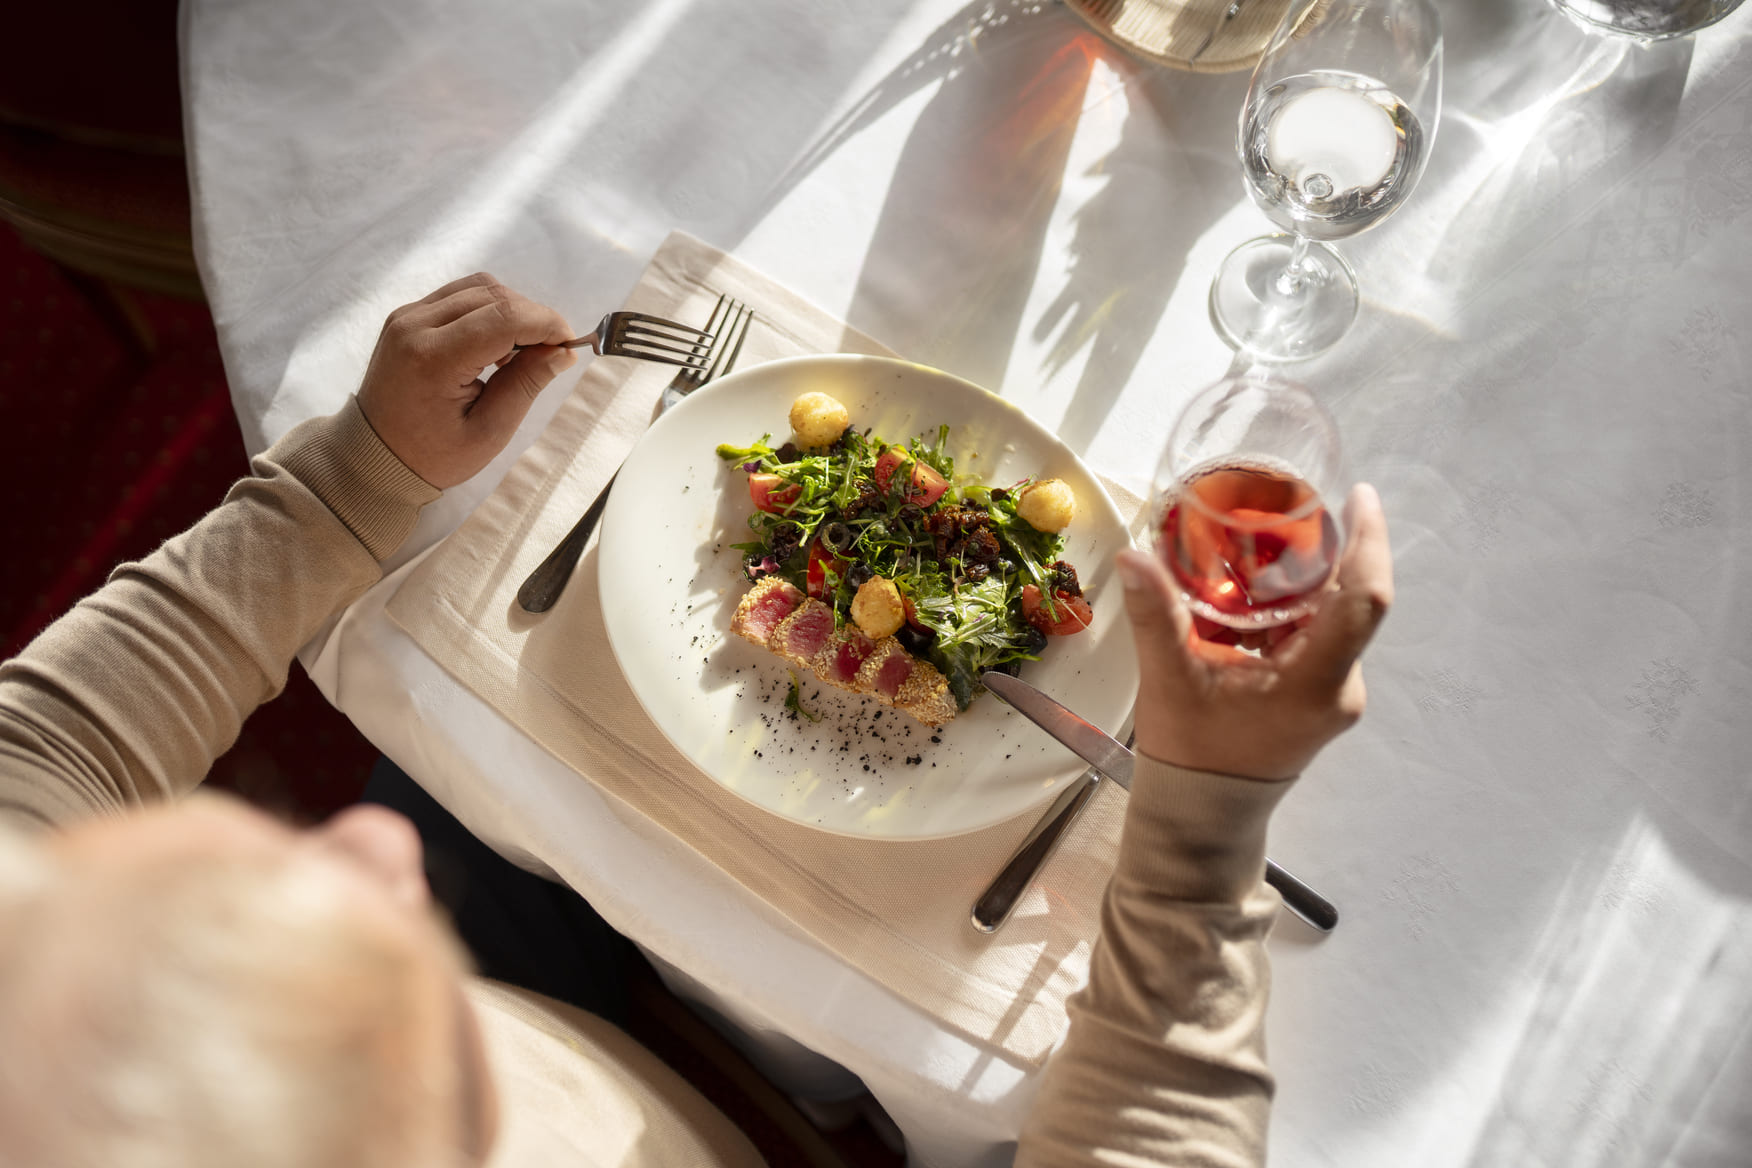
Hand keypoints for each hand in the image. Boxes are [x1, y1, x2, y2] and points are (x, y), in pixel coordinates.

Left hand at [356, 273, 577, 488]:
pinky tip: (494, 346)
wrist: (372, 456)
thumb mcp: (488, 432)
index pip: (504, 317)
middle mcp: (415, 326)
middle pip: (493, 295)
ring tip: (519, 353)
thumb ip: (526, 385)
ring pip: (478, 288)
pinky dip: (489, 311)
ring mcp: (407, 316)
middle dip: (533, 317)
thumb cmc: (431, 455)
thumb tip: (563, 351)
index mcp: (433, 359)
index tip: (569, 344)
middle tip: (550, 353)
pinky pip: (460, 295)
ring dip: (512, 311)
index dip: (546, 324)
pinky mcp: (407, 315)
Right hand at [1119, 483, 1392, 780]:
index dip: (1369, 542)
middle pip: (1351, 599)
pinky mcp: (1321, 695)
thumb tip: (1133, 555)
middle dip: (1328, 549)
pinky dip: (1294, 605)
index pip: (1364, 601)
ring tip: (1270, 536)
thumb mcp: (1171, 680)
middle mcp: (1340, 685)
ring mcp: (1335, 692)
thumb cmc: (1192, 754)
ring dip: (1307, 577)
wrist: (1204, 813)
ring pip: (1334, 615)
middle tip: (1293, 506)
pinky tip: (1258, 585)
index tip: (1358, 496)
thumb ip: (1156, 616)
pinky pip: (1319, 634)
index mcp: (1315, 682)